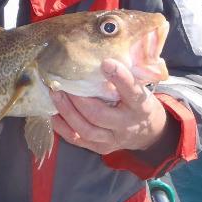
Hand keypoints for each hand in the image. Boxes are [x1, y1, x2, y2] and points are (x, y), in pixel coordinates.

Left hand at [51, 58, 167, 154]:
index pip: (131, 92)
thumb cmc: (138, 101)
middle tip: (64, 83)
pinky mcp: (101, 148)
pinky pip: (77, 140)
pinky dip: (62, 127)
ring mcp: (113, 139)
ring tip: (55, 94)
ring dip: (67, 111)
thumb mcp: (139, 87)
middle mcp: (127, 125)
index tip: (105, 62)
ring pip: (86, 129)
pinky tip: (53, 113)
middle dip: (79, 99)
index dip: (119, 78)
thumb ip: (124, 75)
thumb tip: (99, 54)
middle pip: (100, 115)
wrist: (148, 132)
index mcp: (141, 105)